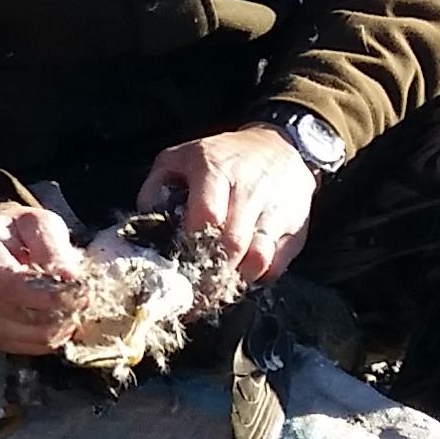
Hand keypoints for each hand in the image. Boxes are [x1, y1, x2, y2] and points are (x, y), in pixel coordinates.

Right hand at [0, 196, 85, 357]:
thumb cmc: (19, 232)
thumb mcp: (37, 223)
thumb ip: (52, 247)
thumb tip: (69, 279)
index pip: (8, 285)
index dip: (47, 295)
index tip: (81, 291)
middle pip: (20, 315)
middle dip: (61, 310)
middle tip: (86, 298)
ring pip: (29, 336)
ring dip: (60, 326)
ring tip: (74, 306)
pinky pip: (28, 348)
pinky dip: (51, 338)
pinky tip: (59, 318)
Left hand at [138, 125, 316, 285]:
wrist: (279, 146)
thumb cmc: (222, 156)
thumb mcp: (180, 157)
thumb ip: (155, 186)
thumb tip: (143, 223)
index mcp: (216, 170)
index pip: (207, 217)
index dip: (192, 246)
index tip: (179, 264)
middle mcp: (250, 189)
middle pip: (232, 244)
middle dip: (210, 272)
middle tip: (195, 291)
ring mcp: (277, 209)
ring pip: (258, 258)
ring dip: (236, 279)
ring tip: (217, 286)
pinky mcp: (296, 227)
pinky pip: (278, 263)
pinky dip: (259, 277)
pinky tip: (243, 276)